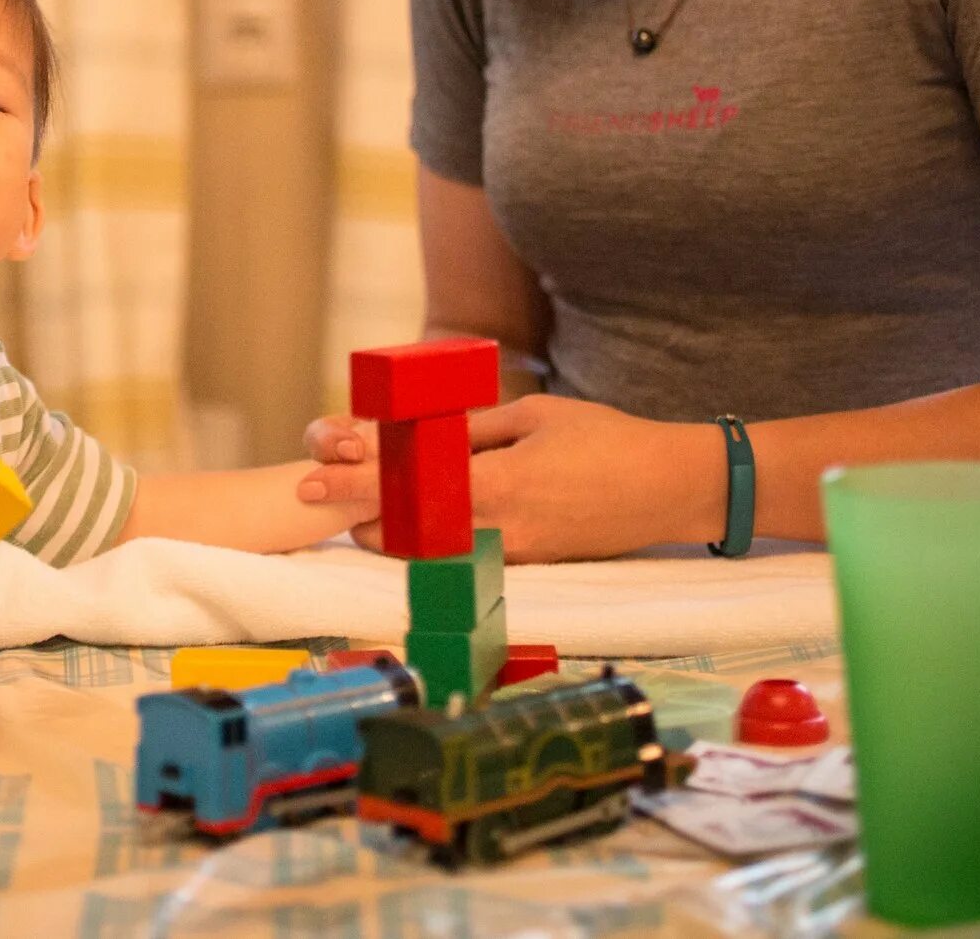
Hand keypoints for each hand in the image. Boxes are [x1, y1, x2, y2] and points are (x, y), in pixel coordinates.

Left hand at [295, 394, 723, 562]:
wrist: (671, 487)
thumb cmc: (607, 439)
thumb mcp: (533, 417)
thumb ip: (472, 430)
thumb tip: (419, 435)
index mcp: (497, 486)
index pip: (405, 489)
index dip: (350, 486)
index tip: (308, 480)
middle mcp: (500, 530)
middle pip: (405, 532)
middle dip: (360, 512)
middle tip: (325, 488)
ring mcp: (515, 554)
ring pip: (431, 549)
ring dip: (393, 529)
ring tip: (364, 507)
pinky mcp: (531, 563)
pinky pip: (465, 553)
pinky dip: (433, 537)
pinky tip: (420, 520)